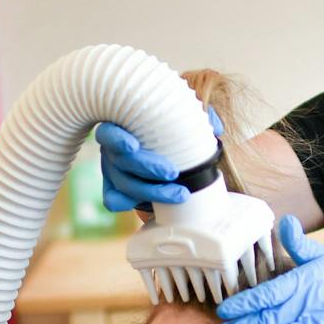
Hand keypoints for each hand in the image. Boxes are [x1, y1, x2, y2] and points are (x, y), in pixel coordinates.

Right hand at [94, 108, 222, 211]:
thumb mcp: (179, 116)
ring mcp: (112, 170)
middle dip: (147, 168)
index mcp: (121, 127)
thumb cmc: (166, 127)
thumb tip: (215, 127)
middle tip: (173, 173)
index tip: (133, 146)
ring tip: (180, 194)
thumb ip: (195, 117)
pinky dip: (128, 204)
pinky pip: (113, 201)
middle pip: (121, 162)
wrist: (161, 148)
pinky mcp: (115, 188)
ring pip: (124, 185)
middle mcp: (112, 150)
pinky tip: (151, 207)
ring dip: (152, 192)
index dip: (117, 140)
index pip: (109, 133)